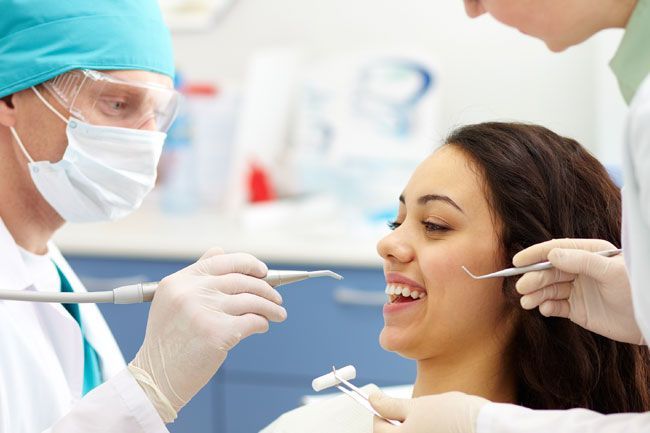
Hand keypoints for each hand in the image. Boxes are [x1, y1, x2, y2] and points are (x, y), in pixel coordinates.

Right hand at [129, 248, 286, 421]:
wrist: (157, 377)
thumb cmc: (168, 343)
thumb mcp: (171, 301)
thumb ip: (196, 276)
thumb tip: (221, 251)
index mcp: (179, 282)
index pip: (221, 261)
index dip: (248, 263)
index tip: (263, 271)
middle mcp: (190, 292)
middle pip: (241, 280)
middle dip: (265, 288)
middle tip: (276, 298)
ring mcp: (204, 311)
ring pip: (252, 300)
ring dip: (270, 307)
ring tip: (278, 314)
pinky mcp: (218, 333)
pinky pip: (253, 320)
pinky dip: (263, 323)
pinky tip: (263, 326)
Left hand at [369, 391, 487, 432]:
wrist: (484, 426)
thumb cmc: (454, 415)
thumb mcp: (418, 405)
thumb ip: (391, 406)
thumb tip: (373, 400)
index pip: (378, 429)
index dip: (380, 413)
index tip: (386, 404)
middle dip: (395, 424)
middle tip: (407, 413)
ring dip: (410, 429)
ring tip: (426, 420)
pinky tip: (435, 428)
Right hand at [514, 238, 642, 344]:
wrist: (648, 320)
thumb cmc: (636, 289)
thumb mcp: (611, 271)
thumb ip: (581, 261)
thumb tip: (552, 255)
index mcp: (589, 253)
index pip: (557, 249)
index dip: (536, 254)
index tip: (518, 261)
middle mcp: (580, 270)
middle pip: (549, 272)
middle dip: (534, 279)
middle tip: (522, 288)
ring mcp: (578, 290)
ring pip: (550, 289)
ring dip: (536, 295)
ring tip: (526, 302)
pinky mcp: (577, 309)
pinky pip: (556, 306)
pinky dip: (548, 307)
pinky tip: (545, 309)